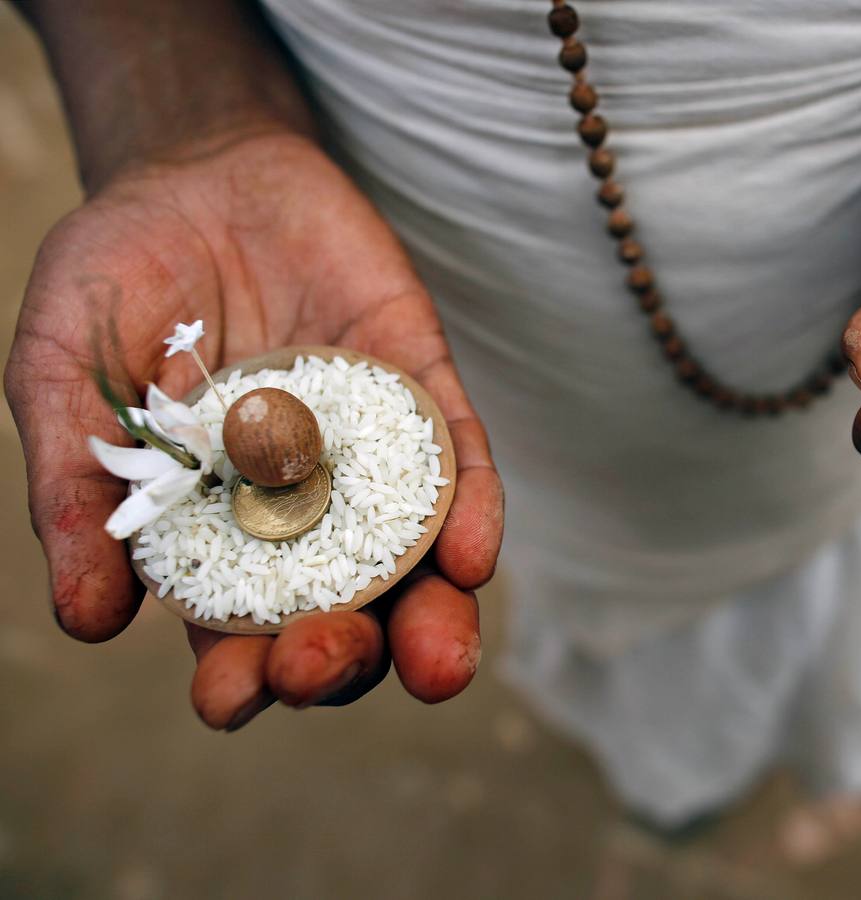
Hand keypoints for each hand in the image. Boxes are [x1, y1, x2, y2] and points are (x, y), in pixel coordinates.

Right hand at [5, 131, 504, 727]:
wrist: (199, 172)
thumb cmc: (121, 277)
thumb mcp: (65, 373)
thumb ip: (75, 487)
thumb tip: (87, 621)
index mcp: (217, 529)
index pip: (238, 632)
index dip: (240, 676)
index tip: (229, 697)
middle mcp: (306, 511)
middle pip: (343, 614)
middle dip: (339, 658)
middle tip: (320, 663)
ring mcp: (371, 457)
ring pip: (418, 562)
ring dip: (434, 619)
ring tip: (435, 659)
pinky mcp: (420, 393)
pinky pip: (460, 463)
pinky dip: (472, 510)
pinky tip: (472, 554)